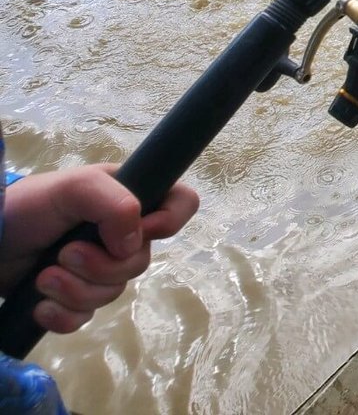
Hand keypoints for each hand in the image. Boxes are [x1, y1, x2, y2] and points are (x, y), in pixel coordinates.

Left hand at [0, 165, 198, 333]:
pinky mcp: (73, 297)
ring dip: (75, 290)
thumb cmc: (28, 207)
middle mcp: (119, 232)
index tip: (142, 230)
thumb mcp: (74, 188)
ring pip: (113, 293)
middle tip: (66, 253)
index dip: (171, 221)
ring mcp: (98, 267)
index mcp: (128, 198)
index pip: (180, 203)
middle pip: (141, 262)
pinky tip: (40, 305)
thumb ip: (115, 204)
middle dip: (101, 266)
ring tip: (44, 277)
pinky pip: (86, 318)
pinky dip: (62, 315)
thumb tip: (135, 242)